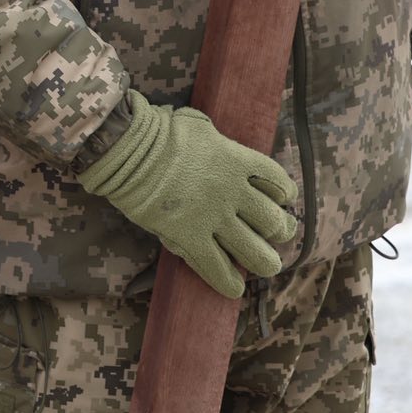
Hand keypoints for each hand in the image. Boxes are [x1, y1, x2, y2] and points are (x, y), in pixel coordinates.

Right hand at [77, 91, 297, 299]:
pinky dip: (229, 282)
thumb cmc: (156, 130)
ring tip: (262, 264)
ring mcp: (213, 217)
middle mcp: (233, 192)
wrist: (126, 149)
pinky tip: (233, 287)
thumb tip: (218, 145)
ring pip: (257, 254)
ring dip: (264, 262)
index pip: (279, 184)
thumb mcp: (198, 125)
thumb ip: (217, 140)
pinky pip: (218, 269)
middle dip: (279, 232)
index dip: (285, 195)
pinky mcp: (190, 237)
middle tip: (274, 234)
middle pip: (275, 223)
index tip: (281, 200)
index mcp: (237, 161)